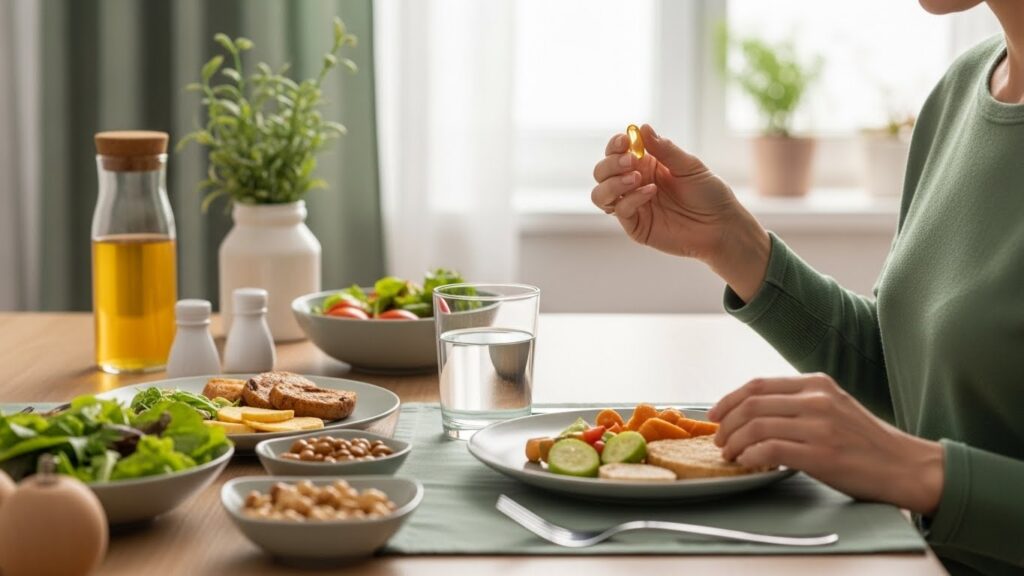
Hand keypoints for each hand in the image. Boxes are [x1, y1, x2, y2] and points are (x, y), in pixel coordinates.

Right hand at [590, 125, 770, 301]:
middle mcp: (634, 184)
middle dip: (611, 164)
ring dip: (612, 183)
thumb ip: (664, 149)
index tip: (625, 140)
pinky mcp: (636, 226)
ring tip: (635, 178)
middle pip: (602, 171)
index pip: (616, 152)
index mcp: (645, 165)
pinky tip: (650, 192)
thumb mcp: (689, 165)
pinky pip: (620, 211)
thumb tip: (642, 127)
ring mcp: (632, 206)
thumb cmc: (708, 193)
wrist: (721, 225)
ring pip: (600, 194)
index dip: (615, 145)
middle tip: (630, 161)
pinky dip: (630, 199)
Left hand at [708, 373, 944, 514]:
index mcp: (817, 383)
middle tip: (719, 441)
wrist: (906, 466)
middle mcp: (817, 399)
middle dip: (726, 424)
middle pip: (751, 404)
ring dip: (734, 442)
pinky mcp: (821, 454)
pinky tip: (748, 463)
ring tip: (730, 454)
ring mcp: (819, 426)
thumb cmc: (866, 442)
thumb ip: (799, 403)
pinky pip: (770, 450)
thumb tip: (752, 413)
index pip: (757, 385)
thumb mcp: (834, 407)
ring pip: (755, 426)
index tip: (715, 415)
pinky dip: (750, 457)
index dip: (728, 400)